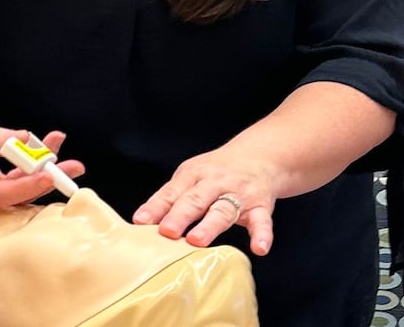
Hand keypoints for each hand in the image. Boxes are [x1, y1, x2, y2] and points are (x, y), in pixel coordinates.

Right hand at [0, 117, 85, 218]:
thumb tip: (27, 140)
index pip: (2, 193)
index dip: (29, 185)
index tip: (51, 173)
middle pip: (18, 196)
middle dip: (46, 178)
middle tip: (74, 166)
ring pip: (21, 190)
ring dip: (42, 169)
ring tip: (58, 142)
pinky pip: (17, 185)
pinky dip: (31, 168)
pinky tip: (46, 148)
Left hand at [133, 147, 277, 254]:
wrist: (261, 156)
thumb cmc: (217, 172)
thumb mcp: (191, 177)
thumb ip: (171, 199)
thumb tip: (143, 223)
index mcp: (193, 175)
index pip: (172, 192)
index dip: (156, 207)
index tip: (141, 222)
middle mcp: (215, 182)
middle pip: (195, 200)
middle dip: (180, 215)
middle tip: (167, 232)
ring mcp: (239, 194)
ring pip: (223, 210)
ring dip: (210, 225)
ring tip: (197, 240)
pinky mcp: (260, 206)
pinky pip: (262, 221)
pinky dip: (262, 235)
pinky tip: (259, 249)